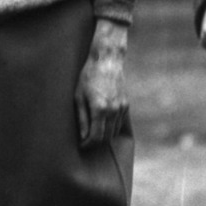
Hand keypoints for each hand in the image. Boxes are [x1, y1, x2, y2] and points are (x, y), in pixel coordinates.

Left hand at [73, 19, 129, 147]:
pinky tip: (102, 123)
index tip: (81, 145)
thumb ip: (81, 118)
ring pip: (114, 132)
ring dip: (104, 136)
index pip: (96, 137)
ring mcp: (121, 108)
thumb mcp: (79, 96)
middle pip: (106, 138)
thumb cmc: (88, 76)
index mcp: (100, 109)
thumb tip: (82, 136)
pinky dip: (111, 127)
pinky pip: (119, 123)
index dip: (87, 144)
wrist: (107, 60)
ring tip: (93, 133)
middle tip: (85, 141)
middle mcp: (113, 111)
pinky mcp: (126, 105)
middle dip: (95, 143)